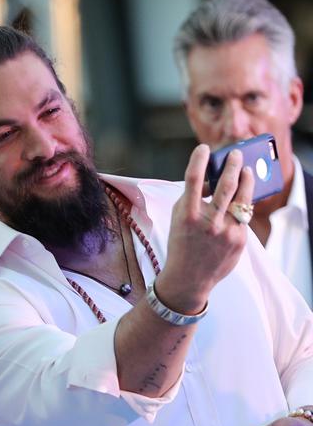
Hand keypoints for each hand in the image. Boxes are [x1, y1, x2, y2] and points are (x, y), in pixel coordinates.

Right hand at [156, 145, 254, 312]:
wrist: (189, 278)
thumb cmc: (181, 244)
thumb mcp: (178, 219)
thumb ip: (192, 199)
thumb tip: (211, 181)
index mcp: (187, 215)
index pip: (193, 180)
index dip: (198, 160)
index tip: (203, 148)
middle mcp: (208, 222)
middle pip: (225, 185)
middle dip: (232, 165)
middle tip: (236, 154)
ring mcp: (226, 231)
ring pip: (242, 198)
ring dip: (246, 180)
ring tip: (247, 171)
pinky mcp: (239, 240)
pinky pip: (243, 216)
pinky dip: (241, 206)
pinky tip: (241, 200)